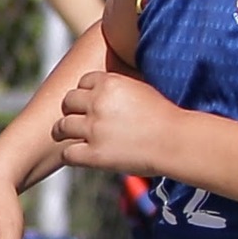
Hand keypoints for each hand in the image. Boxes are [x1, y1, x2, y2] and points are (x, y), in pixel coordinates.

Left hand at [50, 69, 178, 175]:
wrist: (176, 141)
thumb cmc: (165, 117)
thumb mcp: (140, 88)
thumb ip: (118, 87)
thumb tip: (107, 86)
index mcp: (109, 83)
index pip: (83, 82)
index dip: (85, 93)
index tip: (89, 103)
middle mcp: (97, 103)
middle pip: (68, 101)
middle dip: (72, 110)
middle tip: (76, 119)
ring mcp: (94, 129)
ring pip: (62, 127)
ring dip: (64, 132)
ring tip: (68, 137)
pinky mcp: (94, 154)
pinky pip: (68, 154)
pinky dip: (70, 155)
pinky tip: (78, 156)